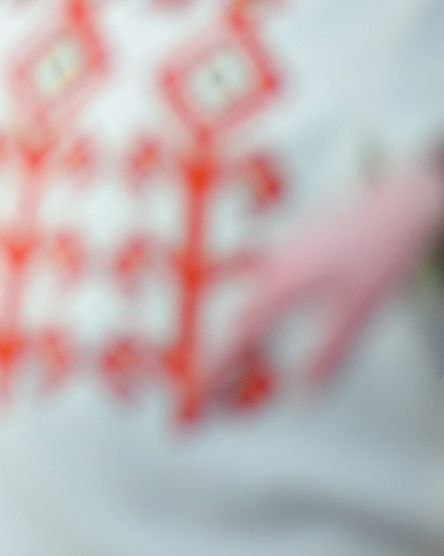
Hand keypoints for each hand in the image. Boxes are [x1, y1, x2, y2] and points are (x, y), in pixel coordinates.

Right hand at [205, 157, 443, 395]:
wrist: (399, 201)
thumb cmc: (379, 242)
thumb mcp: (356, 310)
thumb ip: (327, 355)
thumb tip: (305, 391)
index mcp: (277, 283)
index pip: (236, 338)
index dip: (214, 372)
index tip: (200, 398)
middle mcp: (269, 268)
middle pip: (233, 325)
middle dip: (219, 363)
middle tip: (212, 395)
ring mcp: (277, 257)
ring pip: (245, 309)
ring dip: (238, 344)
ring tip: (239, 373)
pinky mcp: (292, 253)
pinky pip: (259, 295)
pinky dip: (255, 324)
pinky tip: (264, 335)